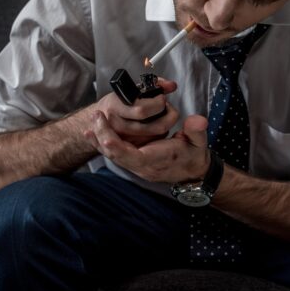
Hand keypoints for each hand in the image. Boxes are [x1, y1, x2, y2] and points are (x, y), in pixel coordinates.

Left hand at [84, 112, 210, 183]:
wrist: (193, 173)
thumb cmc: (194, 155)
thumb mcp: (199, 142)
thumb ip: (196, 130)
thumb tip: (197, 120)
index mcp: (157, 161)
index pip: (131, 156)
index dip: (115, 144)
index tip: (105, 131)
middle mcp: (144, 167)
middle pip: (116, 155)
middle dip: (103, 136)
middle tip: (96, 117)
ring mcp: (138, 167)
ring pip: (113, 156)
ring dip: (100, 140)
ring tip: (90, 125)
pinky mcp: (135, 163)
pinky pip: (116, 156)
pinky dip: (104, 145)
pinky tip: (94, 135)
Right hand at [92, 77, 179, 146]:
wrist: (96, 121)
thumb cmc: (116, 103)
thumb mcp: (130, 89)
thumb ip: (154, 84)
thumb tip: (172, 85)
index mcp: (115, 106)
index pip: (142, 110)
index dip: (157, 104)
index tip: (161, 98)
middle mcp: (119, 124)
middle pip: (155, 126)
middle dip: (167, 115)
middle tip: (165, 106)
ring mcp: (125, 138)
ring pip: (157, 135)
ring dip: (165, 123)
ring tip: (162, 114)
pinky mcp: (131, 147)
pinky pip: (154, 140)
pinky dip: (160, 132)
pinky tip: (157, 123)